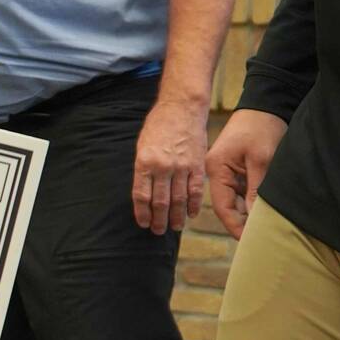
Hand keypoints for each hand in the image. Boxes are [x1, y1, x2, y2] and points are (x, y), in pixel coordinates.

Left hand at [132, 99, 207, 234]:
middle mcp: (163, 166)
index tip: (143, 223)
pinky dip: (193, 205)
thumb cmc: (158, 126)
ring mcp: (182, 167)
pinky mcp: (198, 165)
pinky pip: (196, 190)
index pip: (141, 195)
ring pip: (179, 199)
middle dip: (158, 219)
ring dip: (176, 217)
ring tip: (173, 227)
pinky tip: (190, 214)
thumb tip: (144, 193)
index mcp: (144, 162)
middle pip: (160, 201)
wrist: (182, 108)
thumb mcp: (142, 145)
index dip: (142, 212)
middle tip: (157, 231)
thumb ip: (143, 169)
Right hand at [203, 108, 287, 237]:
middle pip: (227, 206)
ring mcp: (227, 172)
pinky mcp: (238, 170)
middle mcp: (217, 173)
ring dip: (249, 213)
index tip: (249, 242)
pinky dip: (253, 202)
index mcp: (215, 169)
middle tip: (261, 240)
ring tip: (265, 229)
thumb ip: (255, 190)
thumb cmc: (261, 129)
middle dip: (243, 223)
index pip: (222, 207)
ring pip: (236, 201)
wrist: (266, 106)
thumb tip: (252, 219)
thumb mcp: (261, 160)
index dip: (235, 226)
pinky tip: (265, 212)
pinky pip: (243, 192)